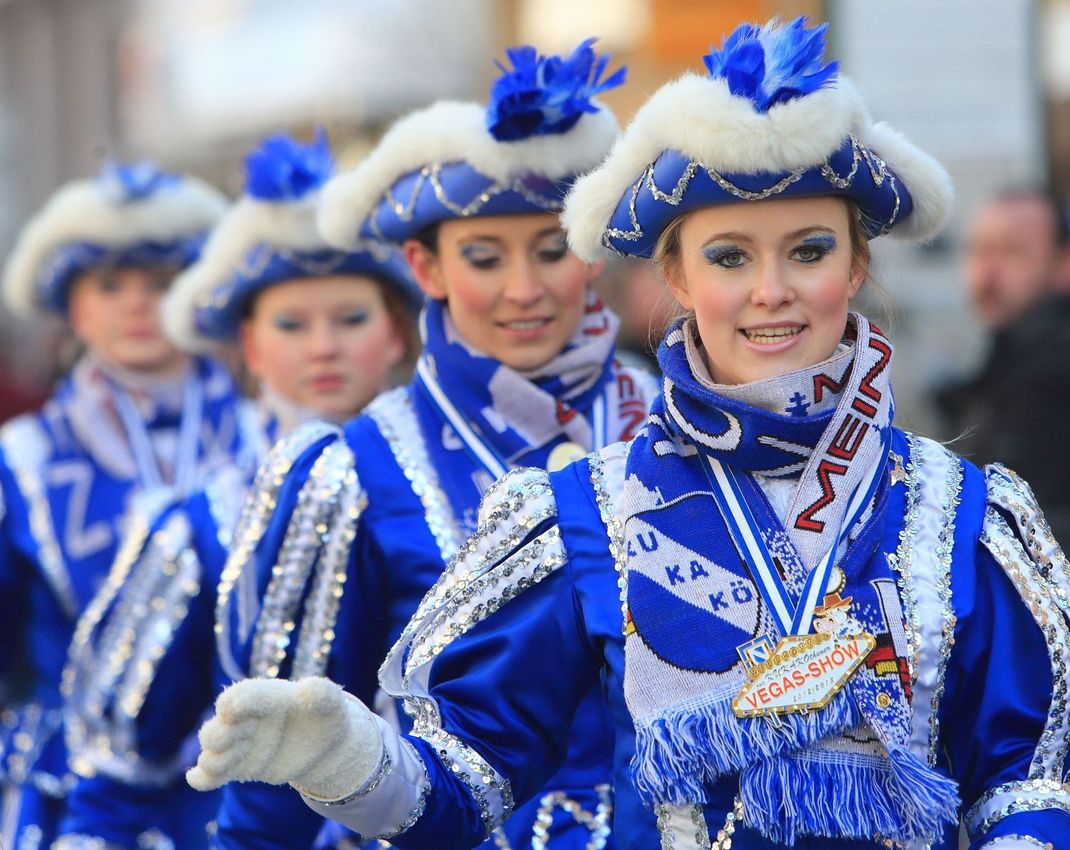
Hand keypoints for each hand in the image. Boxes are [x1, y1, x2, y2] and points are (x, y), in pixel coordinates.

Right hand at [186, 677, 383, 800]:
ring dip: (214, 758)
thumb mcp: (331, 703)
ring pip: (211, 752)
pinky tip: (197, 779)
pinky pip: (210, 775)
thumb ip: (322, 694)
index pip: (244, 696)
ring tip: (228, 763)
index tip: (229, 710)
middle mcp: (245, 719)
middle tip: (243, 738)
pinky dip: (201, 778)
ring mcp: (238, 744)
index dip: (236, 702)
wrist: (322, 744)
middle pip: (217, 727)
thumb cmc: (324, 715)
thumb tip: (309, 688)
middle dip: (219, 735)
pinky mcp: (236, 766)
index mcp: (265, 697)